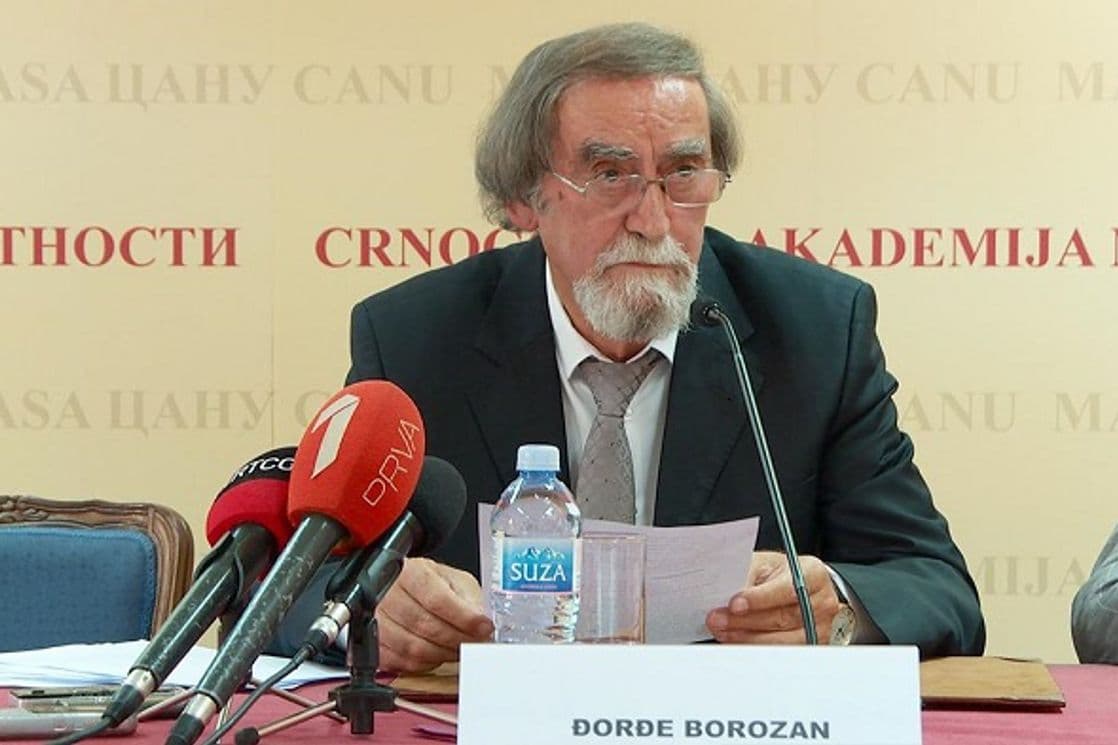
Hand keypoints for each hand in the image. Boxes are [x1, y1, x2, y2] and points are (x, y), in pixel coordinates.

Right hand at [374, 557, 493, 672]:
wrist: (399, 588)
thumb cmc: (426, 583)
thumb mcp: (452, 578)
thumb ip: (467, 597)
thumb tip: (480, 620)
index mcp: (409, 572)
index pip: (437, 599)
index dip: (464, 618)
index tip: (484, 627)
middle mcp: (387, 595)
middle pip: (425, 626)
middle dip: (457, 639)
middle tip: (476, 642)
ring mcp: (376, 621)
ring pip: (413, 648)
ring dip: (443, 654)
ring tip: (459, 648)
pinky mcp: (374, 644)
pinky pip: (401, 663)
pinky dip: (424, 664)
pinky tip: (437, 655)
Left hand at [705, 551, 840, 643]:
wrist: (799, 585)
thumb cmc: (780, 573)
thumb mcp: (764, 564)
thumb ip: (748, 575)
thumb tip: (723, 591)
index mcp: (813, 574)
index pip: (787, 589)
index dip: (759, 599)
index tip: (734, 604)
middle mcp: (821, 602)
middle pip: (782, 618)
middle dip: (745, 621)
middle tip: (717, 620)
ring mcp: (819, 628)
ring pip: (782, 641)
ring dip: (747, 638)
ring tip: (723, 632)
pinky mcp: (810, 646)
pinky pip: (782, 654)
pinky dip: (756, 650)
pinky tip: (738, 643)